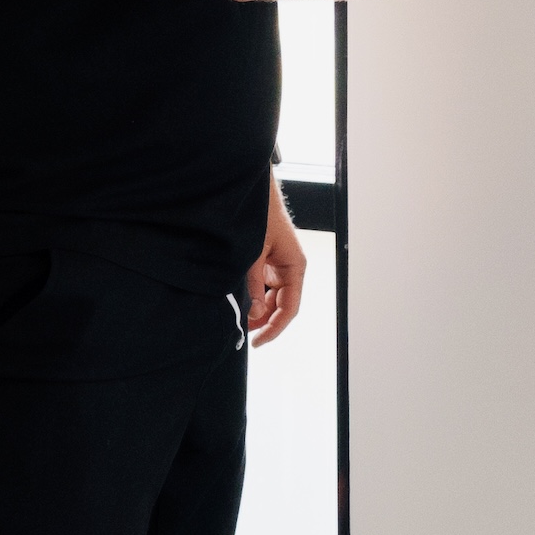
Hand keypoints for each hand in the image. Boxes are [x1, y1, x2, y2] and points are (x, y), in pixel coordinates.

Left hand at [242, 177, 307, 346]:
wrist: (252, 192)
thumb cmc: (260, 216)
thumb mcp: (254, 253)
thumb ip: (254, 285)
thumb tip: (254, 314)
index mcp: (295, 267)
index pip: (289, 308)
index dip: (275, 328)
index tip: (258, 342)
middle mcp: (290, 270)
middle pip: (280, 306)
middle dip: (263, 322)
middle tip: (243, 334)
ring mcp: (278, 267)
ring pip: (270, 298)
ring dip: (257, 310)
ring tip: (239, 320)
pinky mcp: (267, 263)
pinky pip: (262, 287)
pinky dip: (252, 296)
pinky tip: (239, 302)